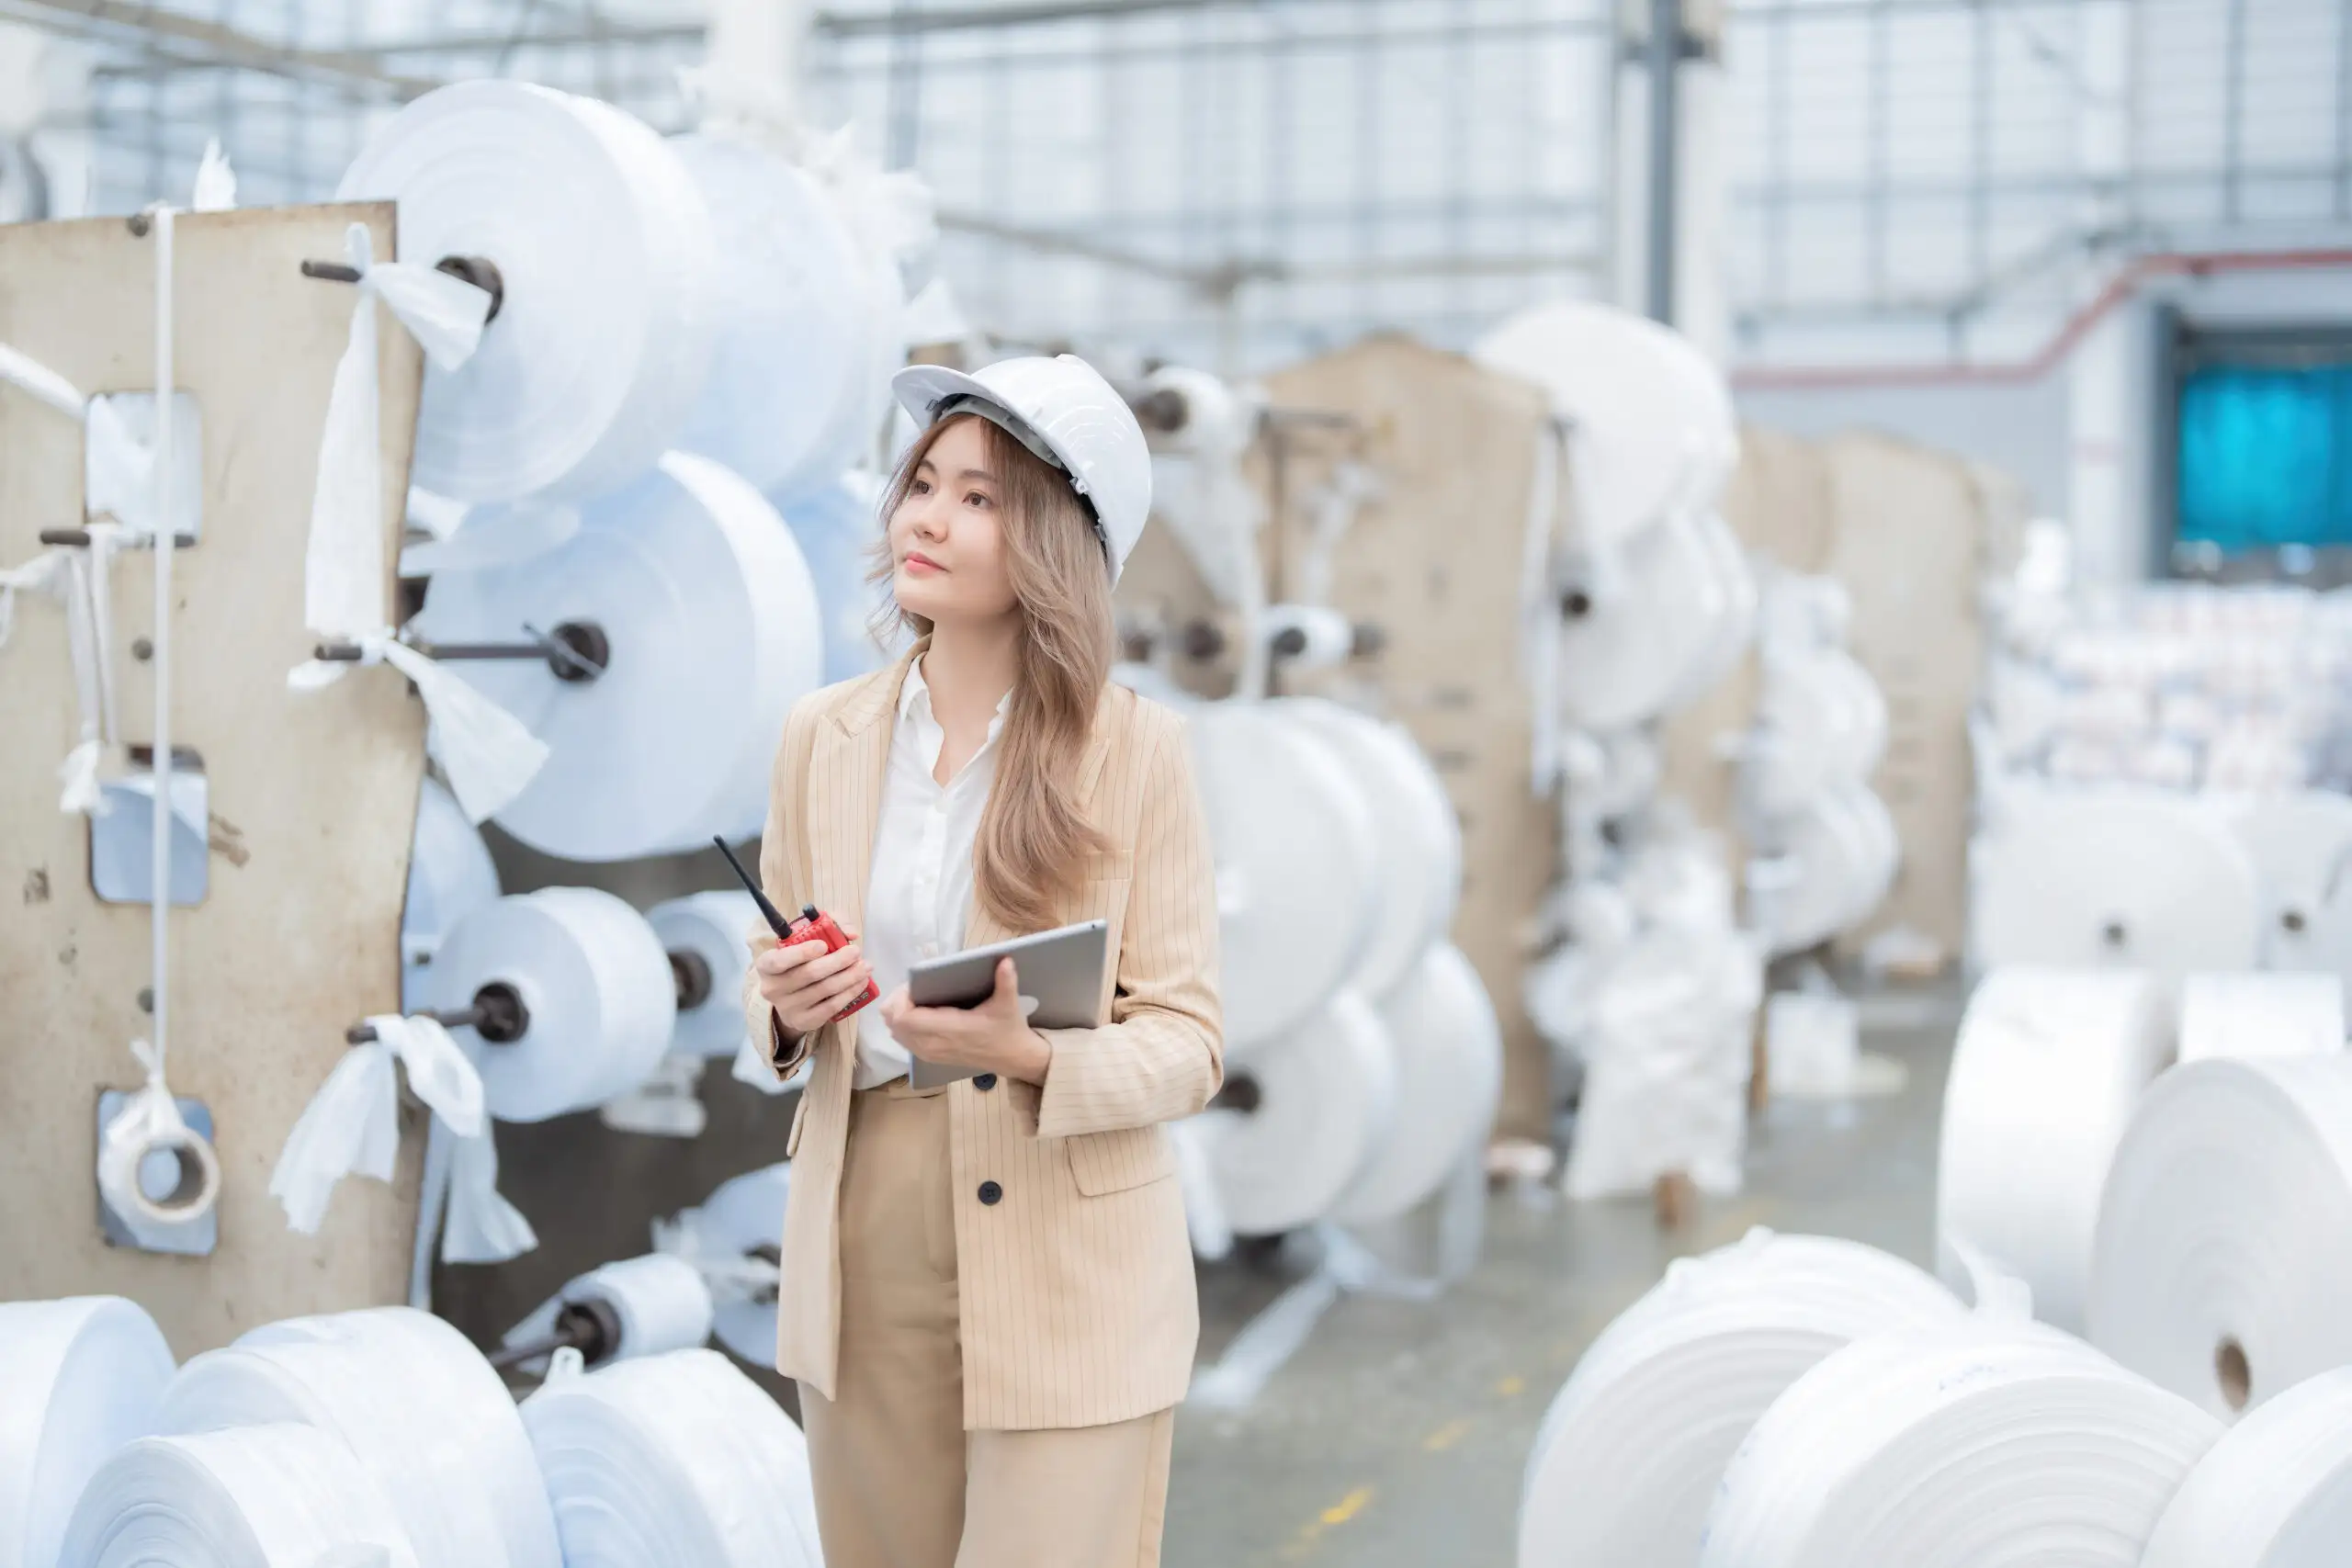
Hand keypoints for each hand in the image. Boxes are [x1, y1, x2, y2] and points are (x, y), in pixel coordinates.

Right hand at [752, 929, 871, 1036]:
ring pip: (824, 989)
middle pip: (809, 974)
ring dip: (849, 976)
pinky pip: (831, 1006)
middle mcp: (772, 988)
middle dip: (837, 961)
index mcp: (765, 965)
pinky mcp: (804, 1021)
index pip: (778, 960)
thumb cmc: (799, 961)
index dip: (801, 953)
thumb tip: (850, 932)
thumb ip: (828, 927)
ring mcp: (787, 1008)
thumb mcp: (806, 939)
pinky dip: (850, 992)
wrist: (791, 997)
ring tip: (866, 966)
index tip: (823, 945)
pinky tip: (861, 982)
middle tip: (856, 952)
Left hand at [878, 957, 1052, 1084]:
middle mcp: (934, 1043)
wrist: (1012, 1058)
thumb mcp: (1008, 1004)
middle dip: (896, 1002)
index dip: (900, 998)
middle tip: (912, 987)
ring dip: (897, 1014)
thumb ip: (1006, 981)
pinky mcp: (929, 1057)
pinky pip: (903, 1040)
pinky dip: (902, 1025)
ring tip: (914, 998)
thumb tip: (1005, 959)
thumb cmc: (1008, 1029)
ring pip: (895, 1033)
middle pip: (894, 1024)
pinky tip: (918, 1014)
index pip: (905, 1018)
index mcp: (949, 1029)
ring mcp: (929, 1053)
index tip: (913, 984)